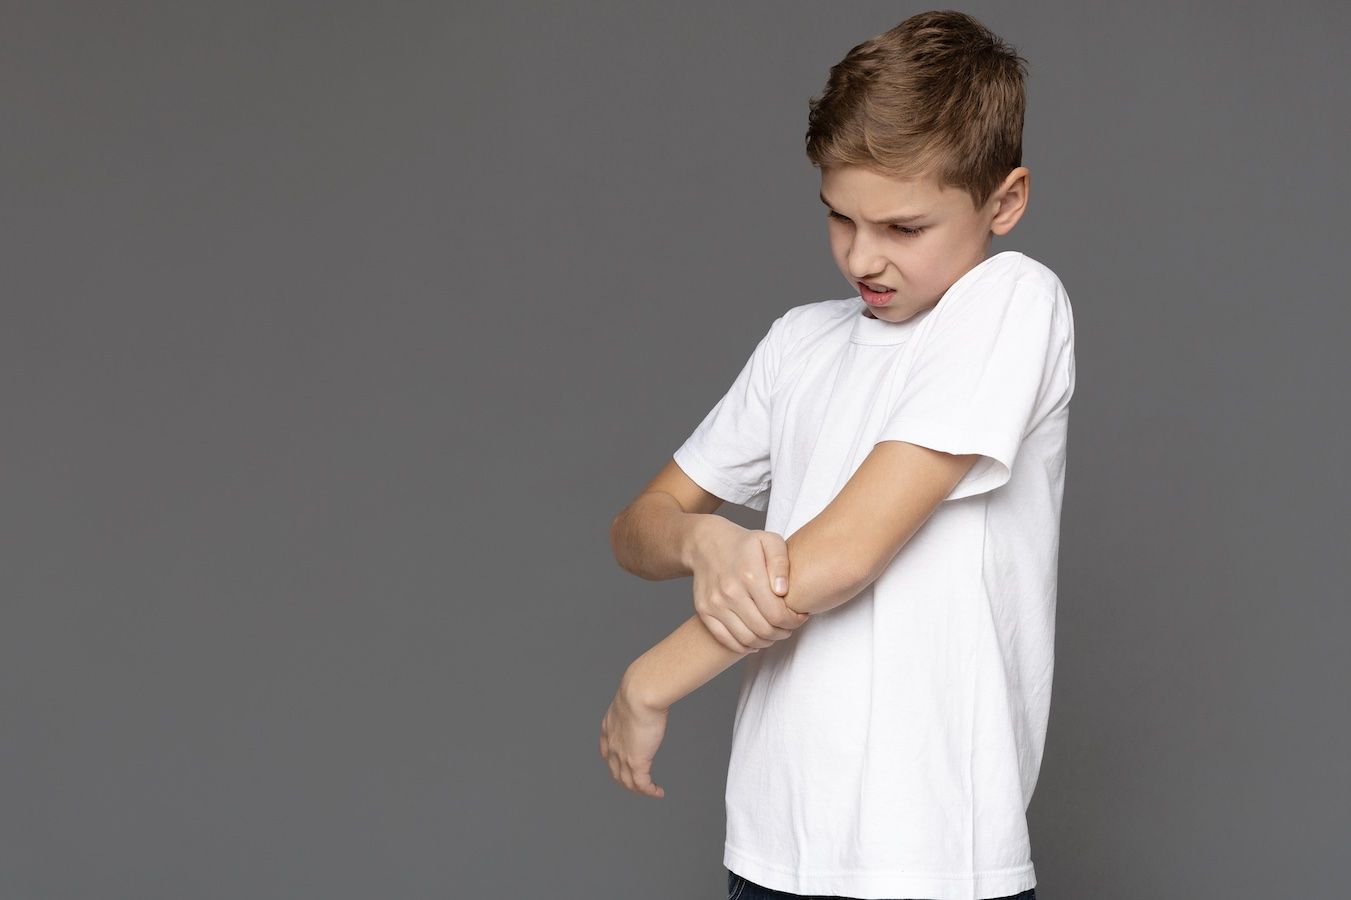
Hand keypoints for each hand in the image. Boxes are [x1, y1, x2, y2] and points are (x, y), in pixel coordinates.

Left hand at [599, 673, 667, 798]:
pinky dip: (650, 791)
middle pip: (615, 770)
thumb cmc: (641, 687)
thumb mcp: (635, 694)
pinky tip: (658, 792)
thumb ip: (639, 698)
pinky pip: (642, 784)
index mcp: (609, 727)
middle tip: (637, 783)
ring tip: (650, 791)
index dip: (613, 761)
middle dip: (625, 779)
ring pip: (627, 782)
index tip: (621, 764)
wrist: (640, 692)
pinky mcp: (636, 762)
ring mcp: (623, 755)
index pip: (606, 751)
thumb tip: (651, 689)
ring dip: (638, 789)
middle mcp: (612, 744)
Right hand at [688, 517, 809, 653]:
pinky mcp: (704, 612)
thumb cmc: (744, 544)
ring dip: (766, 641)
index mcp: (750, 575)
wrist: (706, 543)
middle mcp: (730, 592)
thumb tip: (782, 591)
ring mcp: (715, 604)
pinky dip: (744, 646)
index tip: (799, 616)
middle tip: (789, 626)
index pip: (777, 614)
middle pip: (763, 630)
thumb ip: (781, 564)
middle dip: (783, 633)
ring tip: (774, 632)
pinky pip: (726, 640)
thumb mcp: (769, 541)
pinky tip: (756, 639)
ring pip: (746, 639)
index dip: (793, 621)